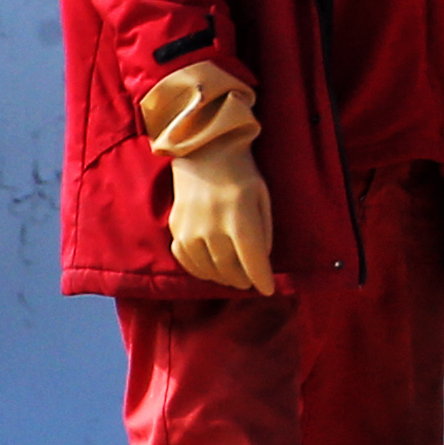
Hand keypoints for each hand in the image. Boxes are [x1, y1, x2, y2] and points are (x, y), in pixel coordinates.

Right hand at [166, 135, 277, 294]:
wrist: (203, 153)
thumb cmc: (241, 174)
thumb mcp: (262, 197)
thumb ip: (263, 229)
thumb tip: (262, 258)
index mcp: (239, 217)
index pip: (252, 259)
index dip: (261, 278)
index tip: (268, 291)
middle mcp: (212, 227)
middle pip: (228, 267)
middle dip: (242, 279)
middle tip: (249, 282)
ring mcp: (189, 229)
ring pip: (206, 268)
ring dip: (221, 277)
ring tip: (233, 278)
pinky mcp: (175, 228)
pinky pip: (186, 258)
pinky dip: (199, 269)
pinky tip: (209, 270)